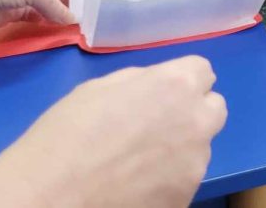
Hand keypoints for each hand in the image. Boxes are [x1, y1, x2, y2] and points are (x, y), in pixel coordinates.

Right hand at [0, 56, 226, 207]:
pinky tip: (136, 186)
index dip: (180, 82)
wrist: (52, 197)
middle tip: (158, 126)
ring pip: (200, 147)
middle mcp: (196, 122)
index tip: (161, 94)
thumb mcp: (98, 89)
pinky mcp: (187, 197)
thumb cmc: (66, 135)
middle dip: (192, 112)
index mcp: (175, 86)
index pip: (202, 71)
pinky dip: (168, 181)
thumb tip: (155, 87)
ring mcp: (196, 164)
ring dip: (180, 148)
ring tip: (138, 162)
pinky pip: (184, 180)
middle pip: (213, 109)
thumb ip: (139, 83)